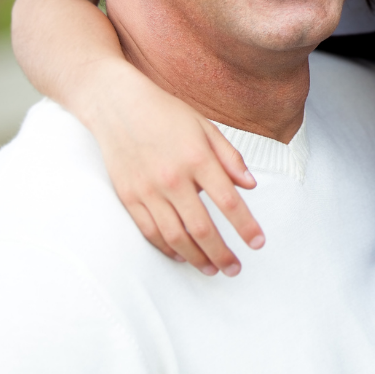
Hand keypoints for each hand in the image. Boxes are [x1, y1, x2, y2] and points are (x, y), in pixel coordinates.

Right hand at [79, 57, 263, 276]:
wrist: (116, 104)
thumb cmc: (164, 113)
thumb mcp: (204, 126)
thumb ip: (229, 157)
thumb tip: (250, 186)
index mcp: (196, 157)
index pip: (228, 201)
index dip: (246, 226)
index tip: (258, 243)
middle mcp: (172, 178)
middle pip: (202, 228)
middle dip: (222, 254)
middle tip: (235, 268)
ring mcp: (147, 190)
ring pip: (175, 237)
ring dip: (196, 258)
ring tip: (212, 269)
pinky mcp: (128, 196)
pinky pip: (150, 232)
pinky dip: (167, 248)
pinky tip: (181, 255)